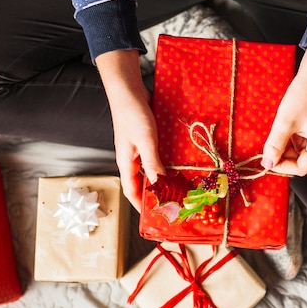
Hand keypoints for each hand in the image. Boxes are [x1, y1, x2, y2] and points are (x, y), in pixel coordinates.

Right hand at [96, 49, 164, 210]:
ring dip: (163, 180)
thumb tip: (159, 187)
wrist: (128, 89)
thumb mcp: (145, 140)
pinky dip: (166, 164)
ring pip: (151, 171)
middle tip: (174, 205)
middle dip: (156, 196)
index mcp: (126, 163)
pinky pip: (156, 158)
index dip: (143, 206)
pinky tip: (179, 166)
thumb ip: (152, 163)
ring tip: (180, 190)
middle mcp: (132, 160)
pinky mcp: (147, 140)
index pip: (132, 192)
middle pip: (143, 184)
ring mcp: (139, 150)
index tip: (156, 218)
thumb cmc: (132, 114)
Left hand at [262, 45, 306, 175]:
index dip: (283, 167)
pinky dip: (290, 139)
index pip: (302, 168)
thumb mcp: (285, 122)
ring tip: (276, 135)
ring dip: (286, 147)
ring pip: (300, 151)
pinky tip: (283, 129)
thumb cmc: (305, 94)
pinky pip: (302, 141)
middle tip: (268, 150)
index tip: (267, 161)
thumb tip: (267, 163)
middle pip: (302, 160)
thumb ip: (275, 145)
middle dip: (284, 156)